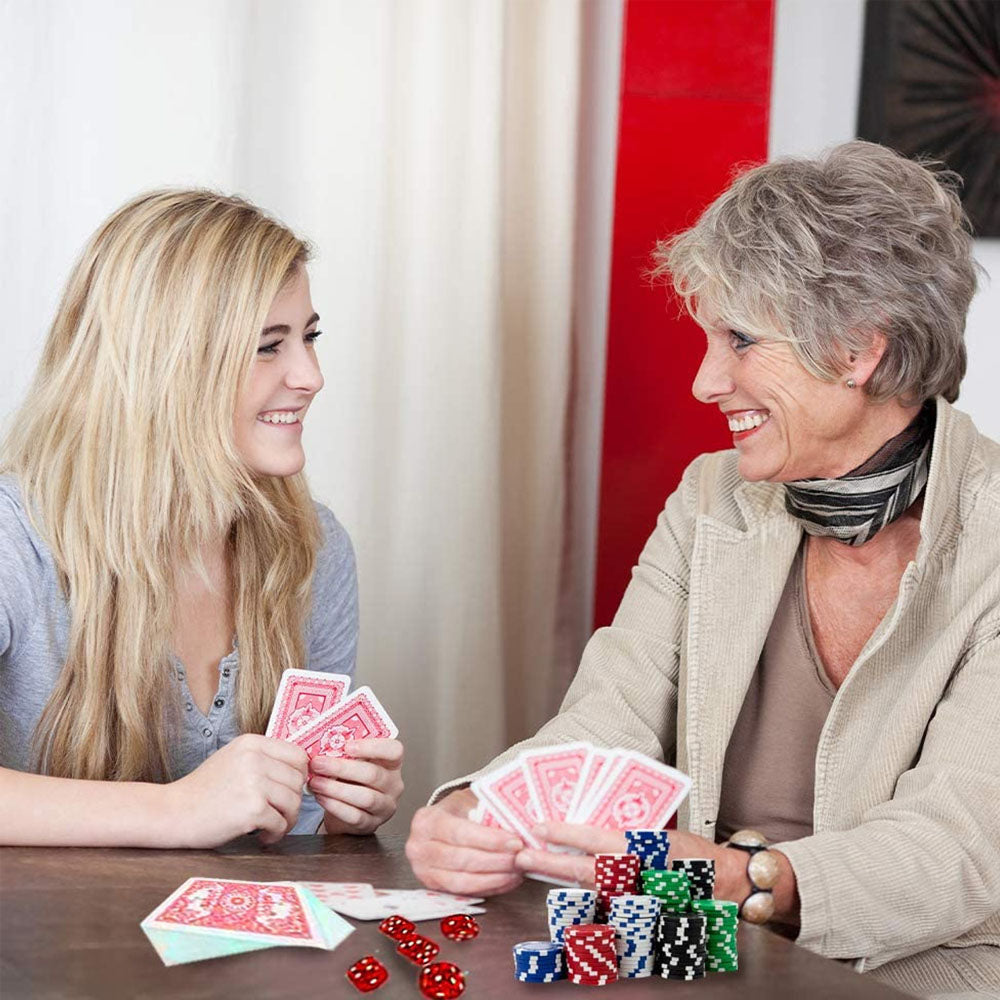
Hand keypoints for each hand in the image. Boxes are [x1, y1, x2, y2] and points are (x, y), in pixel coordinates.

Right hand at [164, 734, 308, 847]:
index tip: (289, 790)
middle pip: (298, 780)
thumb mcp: (233, 759)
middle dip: (293, 801)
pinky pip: (281, 823)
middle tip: (279, 814)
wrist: (172, 813)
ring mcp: (254, 783)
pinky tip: (263, 837)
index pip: (298, 755)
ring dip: (287, 820)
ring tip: (271, 827)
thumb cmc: (204, 790)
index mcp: (252, 743)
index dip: (299, 775)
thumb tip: (302, 769)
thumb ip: (264, 759)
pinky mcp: (252, 809)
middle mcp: (255, 758)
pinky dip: (275, 834)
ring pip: (294, 802)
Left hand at [309, 738, 403, 834]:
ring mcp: (384, 806)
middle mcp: (393, 784)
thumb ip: (346, 751)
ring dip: (335, 788)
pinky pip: (355, 816)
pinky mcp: (371, 824)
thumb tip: (321, 739)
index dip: (372, 747)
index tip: (348, 745)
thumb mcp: (355, 762)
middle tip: (319, 763)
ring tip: (316, 782)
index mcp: (392, 763)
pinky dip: (335, 806)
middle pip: (373, 774)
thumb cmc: (352, 779)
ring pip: (365, 797)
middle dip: (342, 768)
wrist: (348, 809)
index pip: (394, 750)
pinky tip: (321, 797)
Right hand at [406, 788, 524, 895]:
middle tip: (521, 857)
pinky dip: (490, 887)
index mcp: (427, 821)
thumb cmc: (458, 811)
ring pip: (464, 881)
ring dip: (495, 878)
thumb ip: (487, 812)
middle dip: (496, 861)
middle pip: (462, 860)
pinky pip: (466, 893)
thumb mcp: (470, 802)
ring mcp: (424, 871)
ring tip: (517, 870)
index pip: (460, 833)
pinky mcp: (435, 888)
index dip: (490, 840)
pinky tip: (507, 879)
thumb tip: (518, 826)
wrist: (442, 824)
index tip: (515, 842)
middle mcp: (419, 847)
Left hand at [517, 822, 748, 900]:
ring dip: (557, 879)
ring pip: (585, 889)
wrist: (723, 887)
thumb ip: (623, 830)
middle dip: (547, 863)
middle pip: (582, 870)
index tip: (538, 826)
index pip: (594, 838)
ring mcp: (634, 898)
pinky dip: (577, 893)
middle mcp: (635, 874)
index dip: (563, 832)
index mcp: (641, 847)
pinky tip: (559, 884)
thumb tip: (582, 823)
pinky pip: (600, 903)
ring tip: (530, 867)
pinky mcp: (636, 914)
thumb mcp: (657, 832)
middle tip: (520, 855)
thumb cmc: (690, 853)